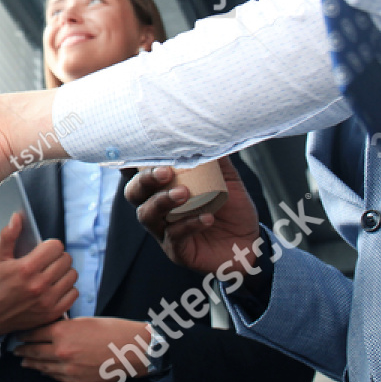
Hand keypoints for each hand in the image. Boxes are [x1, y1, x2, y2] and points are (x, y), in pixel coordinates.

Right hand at [0, 212, 76, 336]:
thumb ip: (8, 235)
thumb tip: (17, 218)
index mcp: (26, 268)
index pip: (55, 247)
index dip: (51, 245)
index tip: (46, 249)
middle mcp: (39, 285)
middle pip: (66, 260)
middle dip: (59, 257)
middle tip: (50, 261)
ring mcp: (47, 300)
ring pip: (72, 275)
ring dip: (64, 272)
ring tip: (53, 274)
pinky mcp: (53, 312)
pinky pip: (73, 293)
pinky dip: (68, 289)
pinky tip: (57, 287)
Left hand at [16, 317, 154, 381]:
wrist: (132, 350)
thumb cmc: (111, 330)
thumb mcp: (83, 321)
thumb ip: (63, 327)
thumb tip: (49, 329)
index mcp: (61, 333)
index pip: (33, 334)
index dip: (23, 334)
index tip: (18, 333)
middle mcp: (60, 352)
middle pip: (33, 352)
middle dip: (22, 350)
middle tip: (15, 349)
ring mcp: (68, 369)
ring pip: (42, 367)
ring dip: (31, 364)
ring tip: (23, 362)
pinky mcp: (77, 381)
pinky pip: (56, 377)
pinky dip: (47, 373)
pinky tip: (43, 371)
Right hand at [127, 157, 260, 276]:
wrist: (249, 242)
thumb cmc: (232, 209)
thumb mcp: (228, 178)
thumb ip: (218, 157)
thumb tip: (215, 130)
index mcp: (162, 189)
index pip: (137, 174)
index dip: (131, 163)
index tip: (139, 150)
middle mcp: (156, 209)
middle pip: (133, 194)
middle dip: (145, 181)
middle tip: (165, 172)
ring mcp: (163, 232)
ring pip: (147, 215)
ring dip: (162, 202)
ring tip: (184, 193)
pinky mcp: (176, 251)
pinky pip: (175, 237)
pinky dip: (189, 225)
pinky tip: (206, 218)